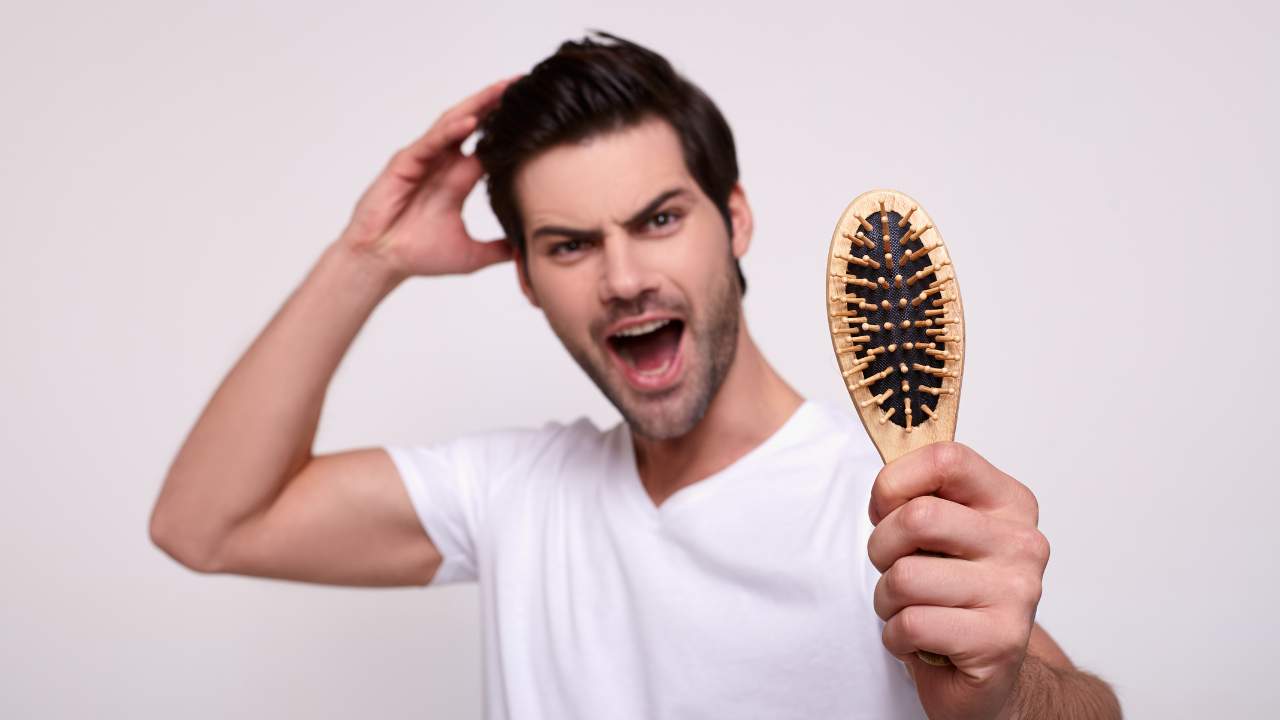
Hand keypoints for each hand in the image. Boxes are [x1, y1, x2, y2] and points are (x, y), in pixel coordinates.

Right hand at [337, 74, 521, 278]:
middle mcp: (442, 163)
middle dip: (496, 104)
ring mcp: (423, 160)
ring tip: (502, 89)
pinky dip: (449, 130)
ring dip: (477, 105)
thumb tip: (528, 253)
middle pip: (473, 124)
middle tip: (523, 84)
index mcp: (458, 178)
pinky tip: (470, 120)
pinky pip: (430, 142)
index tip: (535, 113)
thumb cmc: (419, 254)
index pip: (488, 144)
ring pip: (453, 125)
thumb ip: (500, 249)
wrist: (383, 262)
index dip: (508, 128)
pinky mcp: (405, 164)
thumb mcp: (472, 256)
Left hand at [867, 442, 1048, 719]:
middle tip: (893, 568)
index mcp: (1009, 503)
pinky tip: (921, 641)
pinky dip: (897, 637)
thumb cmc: (951, 594)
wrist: (990, 674)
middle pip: (918, 517)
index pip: (946, 459)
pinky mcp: (1000, 641)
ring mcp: (1017, 592)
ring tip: (912, 609)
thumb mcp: (937, 533)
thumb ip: (915, 499)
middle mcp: (1022, 542)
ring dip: (887, 600)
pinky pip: (912, 623)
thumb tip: (885, 494)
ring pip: (906, 577)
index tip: (887, 510)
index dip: (895, 482)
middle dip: (881, 548)